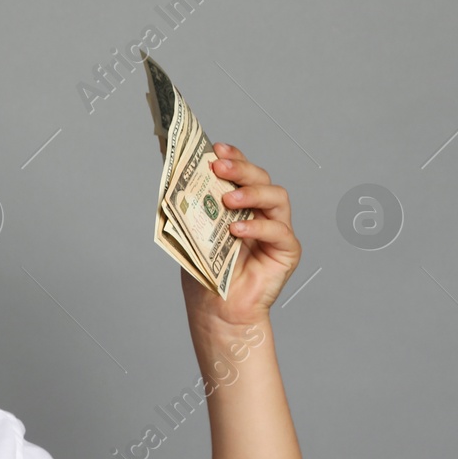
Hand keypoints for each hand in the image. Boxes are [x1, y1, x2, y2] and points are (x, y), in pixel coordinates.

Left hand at [180, 143, 300, 329]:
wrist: (216, 310)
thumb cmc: (205, 273)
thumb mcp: (190, 232)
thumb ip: (187, 203)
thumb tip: (170, 170)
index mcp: (240, 204)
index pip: (241, 172)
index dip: (232, 156)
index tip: (215, 147)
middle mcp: (261, 212)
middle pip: (260, 178)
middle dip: (240, 168)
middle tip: (219, 166)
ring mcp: (277, 229)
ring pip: (276, 197)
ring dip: (251, 193)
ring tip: (228, 200)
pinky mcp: (287, 251)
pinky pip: (278, 232)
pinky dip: (258, 229)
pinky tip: (237, 230)